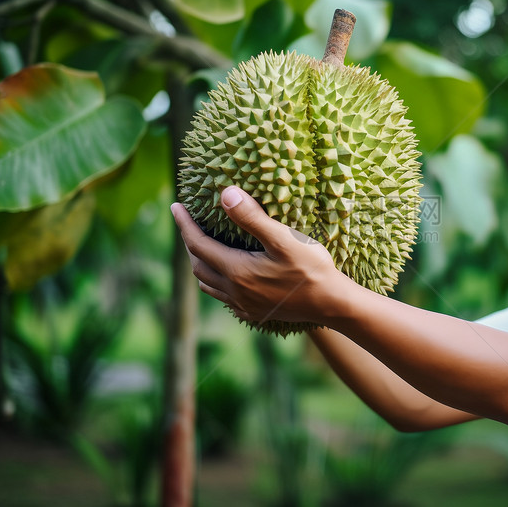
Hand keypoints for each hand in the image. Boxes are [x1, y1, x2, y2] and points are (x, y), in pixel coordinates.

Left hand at [170, 187, 346, 326]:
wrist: (332, 304)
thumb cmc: (312, 269)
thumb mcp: (284, 239)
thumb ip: (253, 217)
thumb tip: (226, 194)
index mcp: (237, 271)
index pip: (198, 244)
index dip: (184, 224)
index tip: (175, 206)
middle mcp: (235, 291)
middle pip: (198, 265)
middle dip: (189, 243)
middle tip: (188, 223)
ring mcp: (245, 305)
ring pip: (209, 285)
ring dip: (200, 264)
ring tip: (202, 247)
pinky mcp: (255, 313)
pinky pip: (224, 298)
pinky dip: (216, 283)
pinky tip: (227, 276)